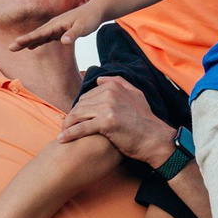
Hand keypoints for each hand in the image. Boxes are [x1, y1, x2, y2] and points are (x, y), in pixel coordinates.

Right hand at [5, 0, 101, 52]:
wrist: (96, 11)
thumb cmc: (90, 19)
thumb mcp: (83, 27)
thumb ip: (72, 34)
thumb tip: (63, 42)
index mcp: (57, 24)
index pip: (39, 33)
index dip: (27, 39)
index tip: (16, 43)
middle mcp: (54, 25)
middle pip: (36, 34)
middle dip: (23, 41)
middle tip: (10, 48)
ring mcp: (56, 28)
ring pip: (39, 36)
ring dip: (28, 42)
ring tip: (16, 47)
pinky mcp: (60, 31)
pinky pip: (46, 38)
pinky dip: (38, 42)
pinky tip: (32, 47)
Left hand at [58, 75, 175, 164]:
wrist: (155, 139)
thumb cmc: (145, 121)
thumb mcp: (136, 95)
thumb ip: (119, 83)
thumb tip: (99, 79)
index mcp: (114, 86)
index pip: (87, 96)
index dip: (81, 108)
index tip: (77, 119)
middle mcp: (109, 94)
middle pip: (80, 105)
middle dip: (73, 117)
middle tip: (68, 128)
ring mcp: (107, 108)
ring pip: (78, 115)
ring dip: (68, 125)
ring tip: (63, 133)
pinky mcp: (105, 123)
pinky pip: (81, 128)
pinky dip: (69, 134)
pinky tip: (62, 139)